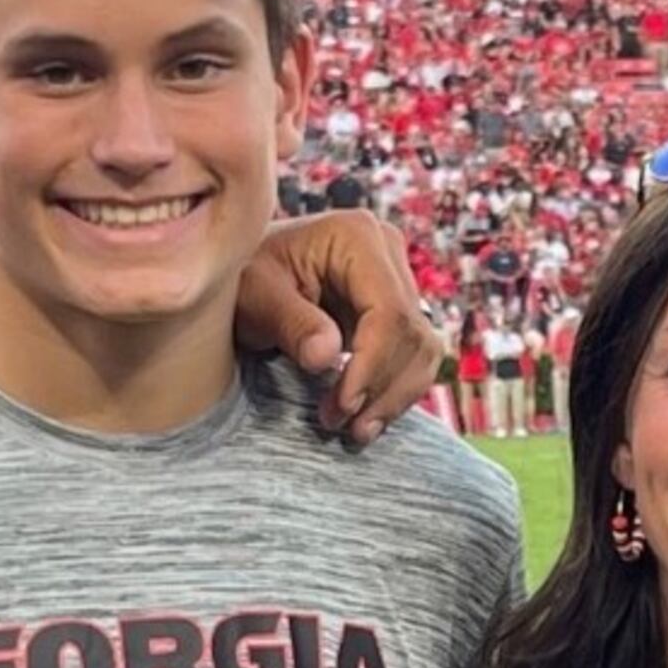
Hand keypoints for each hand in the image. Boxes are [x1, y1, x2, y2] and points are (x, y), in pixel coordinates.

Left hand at [236, 212, 447, 443]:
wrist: (246, 274)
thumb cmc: (244, 278)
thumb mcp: (255, 297)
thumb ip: (290, 323)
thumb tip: (326, 356)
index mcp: (357, 237)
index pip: (388, 311)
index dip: (372, 365)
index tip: (343, 405)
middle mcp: (388, 252)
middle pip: (411, 333)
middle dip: (381, 387)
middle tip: (342, 425)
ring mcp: (397, 280)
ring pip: (422, 349)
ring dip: (395, 396)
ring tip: (355, 429)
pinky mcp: (396, 309)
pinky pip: (413, 357)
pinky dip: (395, 392)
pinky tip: (365, 417)